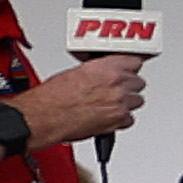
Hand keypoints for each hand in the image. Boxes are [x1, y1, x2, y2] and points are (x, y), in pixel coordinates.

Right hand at [19, 57, 147, 148]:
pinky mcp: (118, 121)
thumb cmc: (52, 97)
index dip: (130, 68)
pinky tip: (107, 117)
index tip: (128, 70)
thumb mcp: (76, 72)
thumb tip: (104, 74)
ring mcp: (119, 103)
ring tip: (109, 105)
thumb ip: (98, 71)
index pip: (134, 61)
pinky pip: (129, 119)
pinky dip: (120, 120)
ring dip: (126, 103)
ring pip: (137, 101)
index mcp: (106, 67)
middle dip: (128, 86)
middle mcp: (116, 84)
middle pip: (138, 82)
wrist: (44, 117)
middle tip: (115, 91)